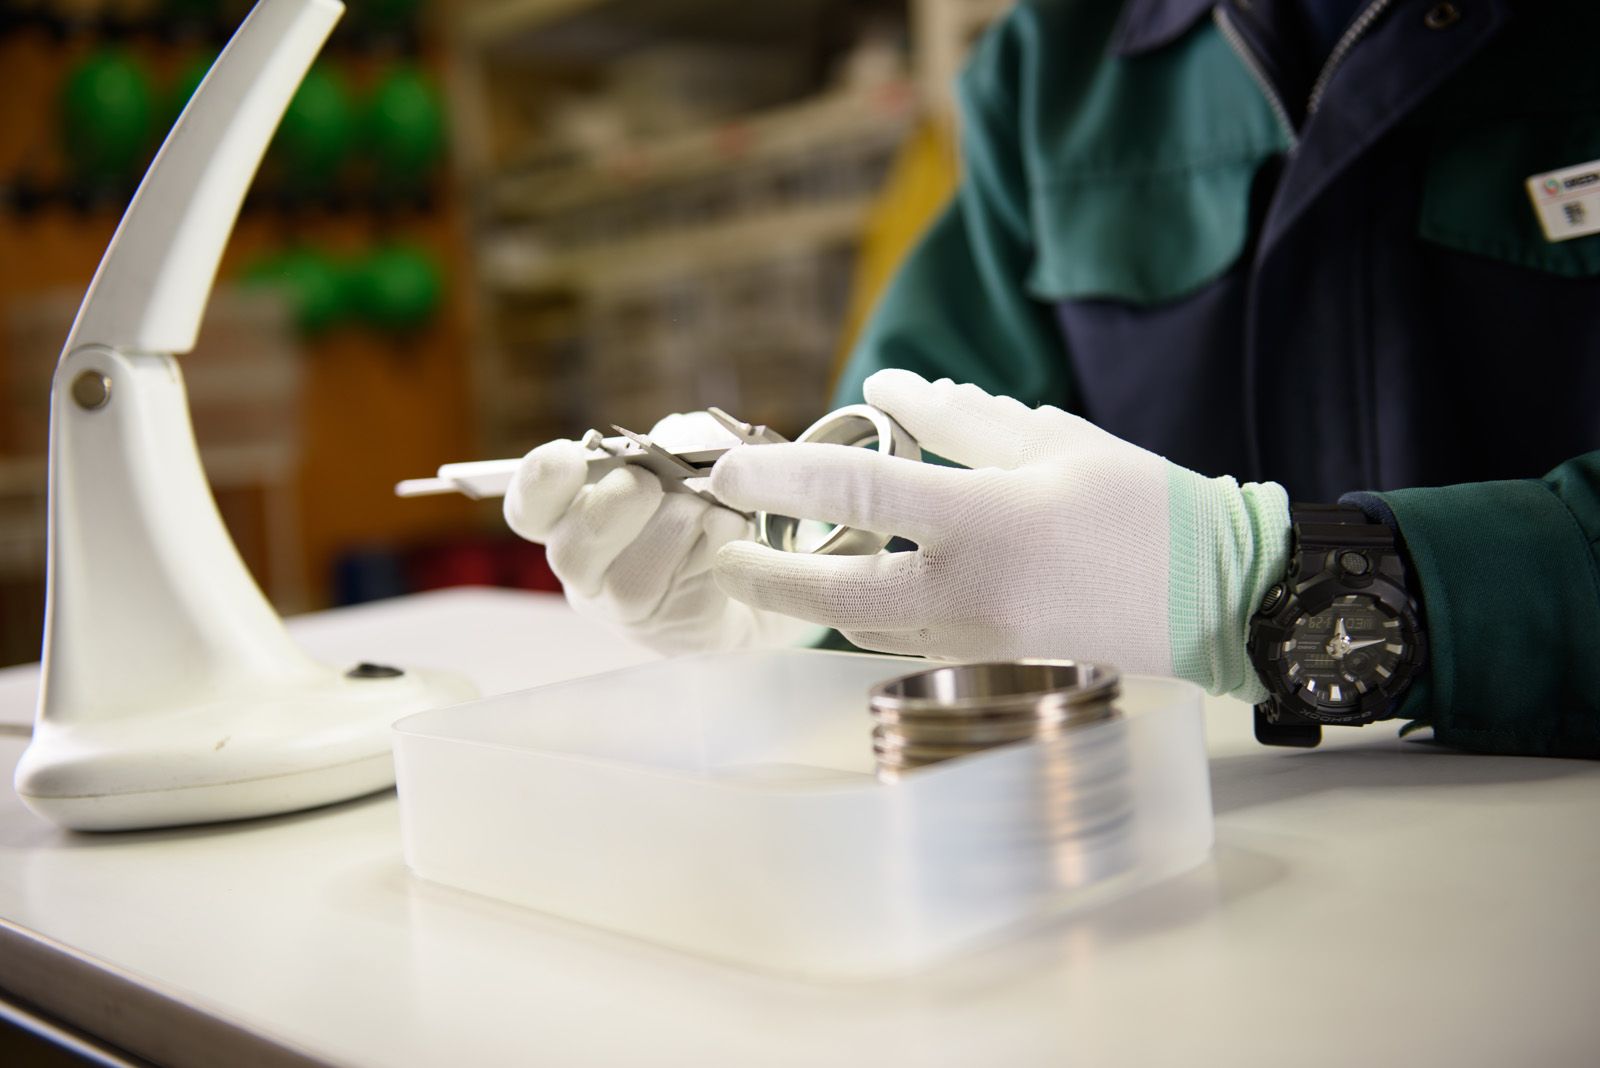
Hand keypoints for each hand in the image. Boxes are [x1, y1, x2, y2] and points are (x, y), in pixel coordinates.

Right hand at [503, 411, 820, 654]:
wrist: (760, 562)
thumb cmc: (704, 500)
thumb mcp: (687, 458)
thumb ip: (679, 442)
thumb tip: (681, 445)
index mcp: (569, 517)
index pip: (529, 507)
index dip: (541, 482)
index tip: (571, 457)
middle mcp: (586, 569)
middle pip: (572, 550)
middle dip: (621, 502)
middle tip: (654, 483)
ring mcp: (627, 608)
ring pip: (634, 576)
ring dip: (683, 524)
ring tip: (712, 509)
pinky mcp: (680, 628)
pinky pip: (692, 586)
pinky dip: (721, 543)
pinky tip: (734, 530)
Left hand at [709, 371, 1290, 696]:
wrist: (1215, 600)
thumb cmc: (1144, 508)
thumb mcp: (1053, 443)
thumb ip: (959, 419)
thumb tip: (885, 390)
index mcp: (983, 524)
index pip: (853, 496)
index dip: (780, 479)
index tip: (731, 469)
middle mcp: (965, 591)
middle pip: (829, 591)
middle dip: (762, 573)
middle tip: (722, 549)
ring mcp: (973, 637)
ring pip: (857, 624)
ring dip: (806, 597)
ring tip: (775, 560)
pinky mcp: (986, 658)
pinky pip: (897, 638)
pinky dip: (858, 613)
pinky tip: (849, 584)